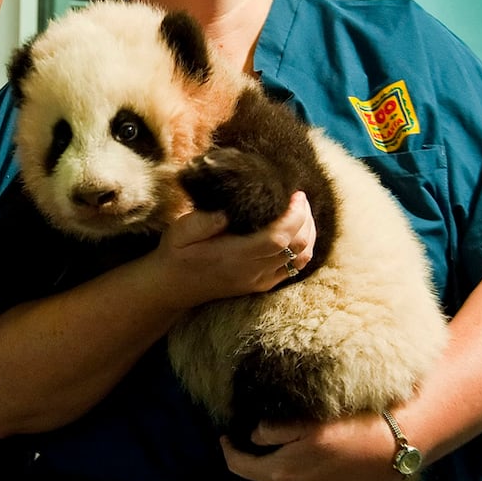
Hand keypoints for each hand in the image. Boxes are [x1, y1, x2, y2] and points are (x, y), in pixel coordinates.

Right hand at [157, 192, 316, 306]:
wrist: (172, 286)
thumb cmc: (176, 253)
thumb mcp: (180, 231)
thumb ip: (202, 221)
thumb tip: (227, 212)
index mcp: (234, 255)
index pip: (279, 237)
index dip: (295, 215)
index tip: (296, 194)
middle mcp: (252, 270)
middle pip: (297, 246)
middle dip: (305, 218)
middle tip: (299, 198)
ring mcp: (259, 280)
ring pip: (301, 258)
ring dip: (308, 234)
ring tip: (301, 213)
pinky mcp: (261, 285)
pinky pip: (294, 269)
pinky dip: (303, 249)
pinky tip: (297, 233)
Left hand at [220, 412, 397, 480]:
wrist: (390, 451)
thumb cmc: (348, 430)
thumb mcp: (306, 422)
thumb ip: (273, 431)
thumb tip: (254, 437)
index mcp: (280, 472)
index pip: (238, 468)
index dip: (228, 452)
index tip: (227, 439)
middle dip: (250, 479)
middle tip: (258, 459)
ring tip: (284, 472)